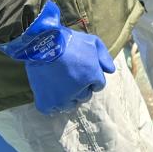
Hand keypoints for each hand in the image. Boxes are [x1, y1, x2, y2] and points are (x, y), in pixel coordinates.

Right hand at [0, 0, 116, 114]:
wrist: (42, 43)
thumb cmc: (69, 41)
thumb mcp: (93, 42)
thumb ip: (104, 57)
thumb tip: (111, 71)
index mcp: (92, 76)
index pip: (98, 85)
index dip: (92, 78)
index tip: (84, 71)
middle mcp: (79, 91)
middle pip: (85, 95)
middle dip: (82, 87)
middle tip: (71, 76)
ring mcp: (62, 98)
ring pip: (70, 104)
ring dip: (68, 97)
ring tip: (61, 84)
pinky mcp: (46, 102)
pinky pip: (53, 110)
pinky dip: (53, 104)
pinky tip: (51, 94)